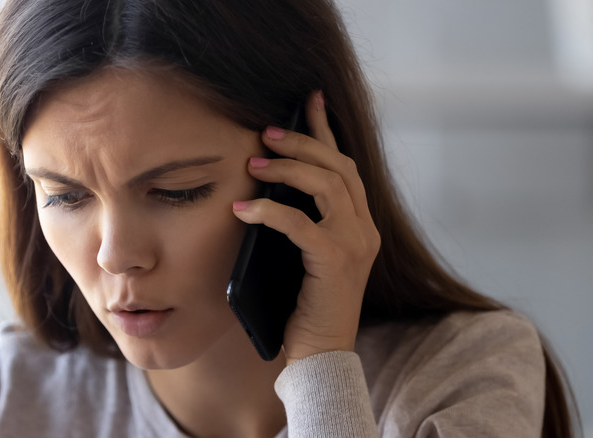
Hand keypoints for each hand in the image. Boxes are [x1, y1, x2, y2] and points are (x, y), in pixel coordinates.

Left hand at [232, 91, 379, 364]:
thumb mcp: (303, 254)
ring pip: (327, 186)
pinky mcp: (336, 263)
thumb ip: (299, 220)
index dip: (326, 130)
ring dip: (288, 169)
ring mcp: (355, 244)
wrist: (320, 353)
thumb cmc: (304, 304)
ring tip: (254, 163)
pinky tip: (243, 211)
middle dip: (302, 142)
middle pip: (338, 167)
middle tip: (267, 132)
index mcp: (359, 224)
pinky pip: (301, 224)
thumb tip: (265, 184)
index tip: (308, 100)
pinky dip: (270, 213)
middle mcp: (364, 229)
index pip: (345, 165)